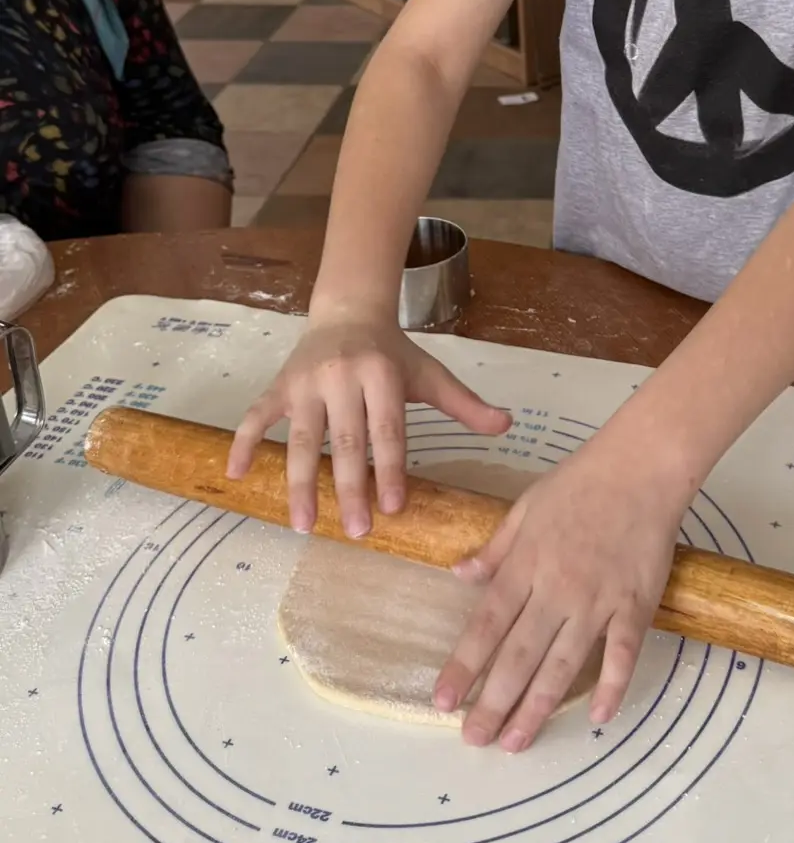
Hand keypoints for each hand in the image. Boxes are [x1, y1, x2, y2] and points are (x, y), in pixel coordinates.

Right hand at [227, 317, 510, 537]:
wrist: (347, 310)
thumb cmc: (393, 352)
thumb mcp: (430, 373)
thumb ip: (465, 404)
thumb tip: (507, 425)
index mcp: (382, 374)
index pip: (387, 430)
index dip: (389, 469)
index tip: (391, 509)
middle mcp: (341, 376)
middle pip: (346, 441)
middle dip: (349, 489)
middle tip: (355, 532)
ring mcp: (305, 382)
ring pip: (302, 438)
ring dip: (300, 483)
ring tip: (304, 525)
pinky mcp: (278, 385)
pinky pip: (256, 416)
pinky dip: (244, 443)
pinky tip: (237, 475)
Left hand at [434, 435, 683, 751]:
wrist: (642, 466)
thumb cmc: (582, 480)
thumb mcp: (526, 506)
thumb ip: (495, 548)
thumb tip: (459, 575)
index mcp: (525, 564)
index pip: (486, 625)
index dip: (463, 666)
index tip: (444, 701)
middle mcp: (556, 589)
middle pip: (518, 656)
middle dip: (493, 702)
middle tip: (474, 740)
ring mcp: (598, 600)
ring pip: (563, 665)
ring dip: (537, 707)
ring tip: (516, 742)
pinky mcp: (635, 604)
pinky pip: (623, 654)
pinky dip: (612, 687)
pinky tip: (599, 720)